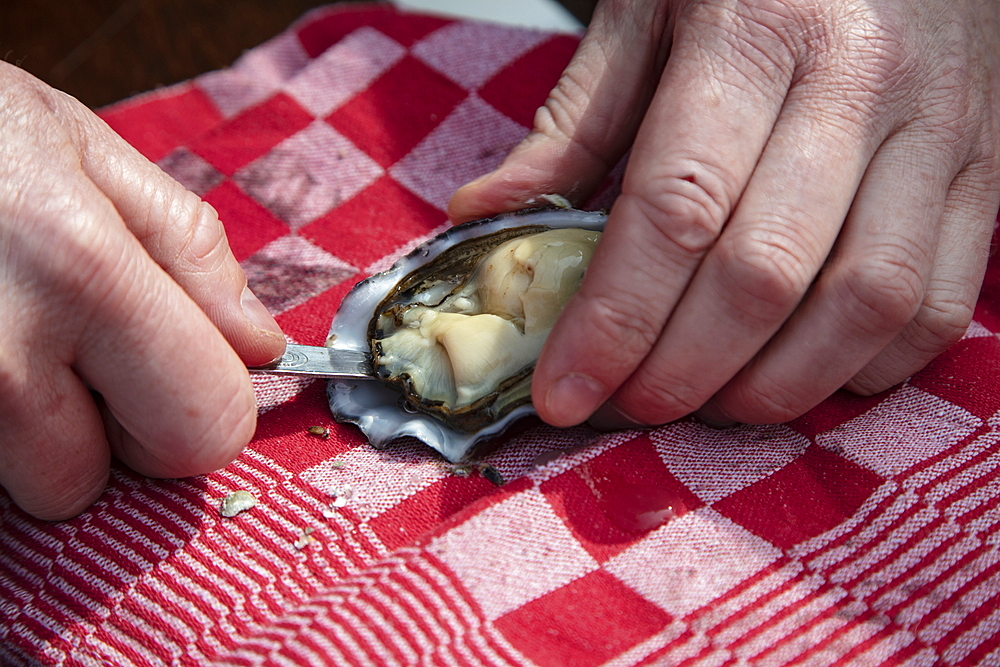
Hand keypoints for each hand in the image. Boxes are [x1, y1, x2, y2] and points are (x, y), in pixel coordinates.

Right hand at [0, 63, 285, 519]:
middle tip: (80, 353)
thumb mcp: (82, 149)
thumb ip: (188, 250)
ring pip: (29, 486)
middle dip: (114, 433)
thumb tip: (258, 345)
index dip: (204, 407)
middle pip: (104, 481)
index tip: (180, 371)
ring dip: (39, 434)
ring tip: (15, 339)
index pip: (204, 427)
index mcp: (83, 274)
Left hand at [449, 0, 999, 428]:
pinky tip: (803, 370)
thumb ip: (574, 123)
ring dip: (775, 385)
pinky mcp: (987, 170)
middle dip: (681, 373)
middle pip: (764, 275)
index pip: (675, 209)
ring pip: (865, 303)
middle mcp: (859, 81)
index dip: (615, 321)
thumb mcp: (647, 15)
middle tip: (627, 407)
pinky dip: (867, 365)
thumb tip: (484, 214)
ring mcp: (941, 129)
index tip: (564, 392)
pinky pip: (942, 300)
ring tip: (710, 406)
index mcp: (755, 32)